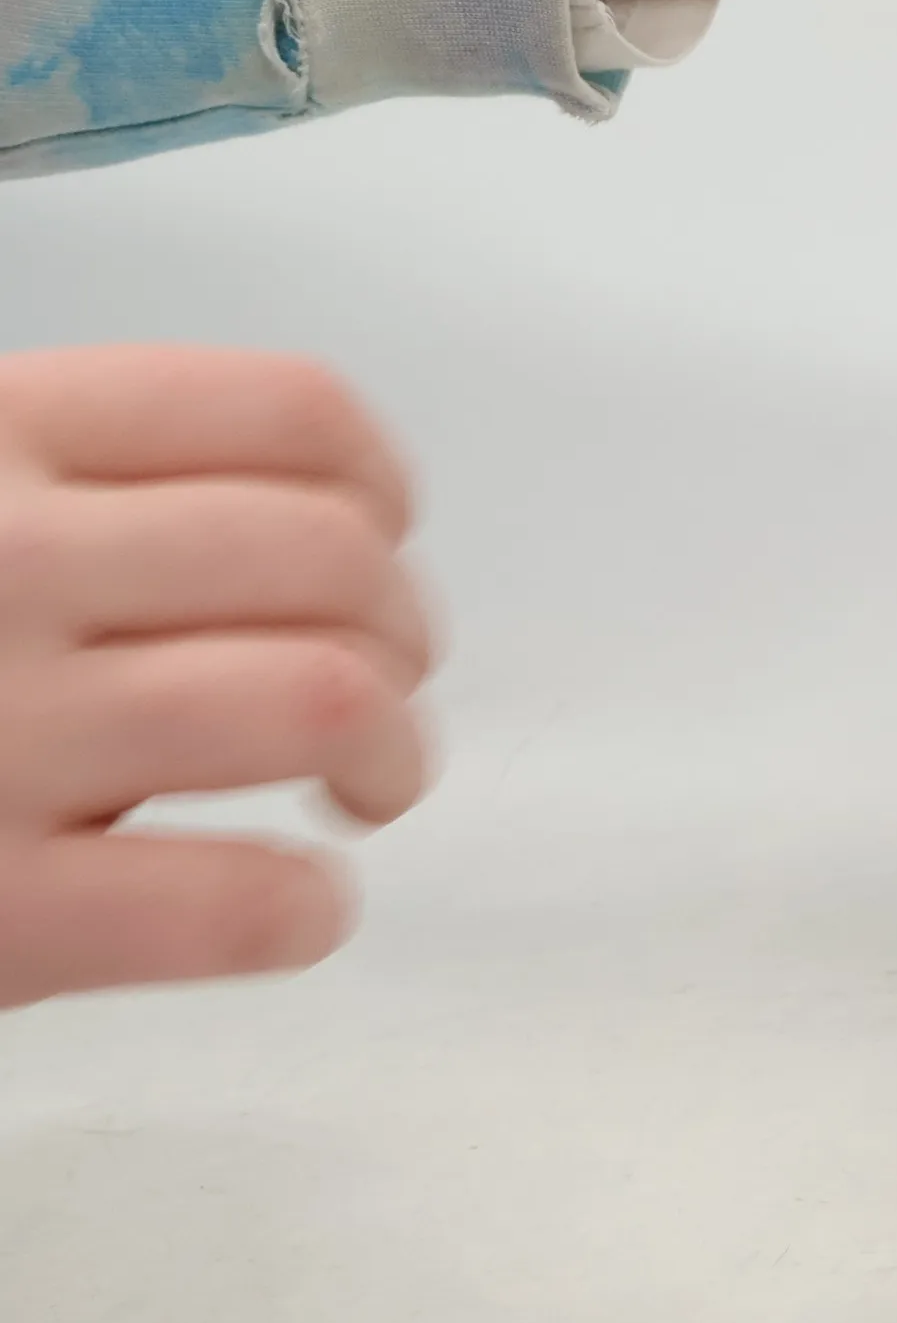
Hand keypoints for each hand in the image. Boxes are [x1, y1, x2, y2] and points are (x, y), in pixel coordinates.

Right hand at [0, 348, 432, 1008]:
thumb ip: (67, 486)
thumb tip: (313, 536)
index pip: (286, 414)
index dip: (381, 490)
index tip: (381, 549)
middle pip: (330, 562)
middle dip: (403, 633)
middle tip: (381, 690)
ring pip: (319, 702)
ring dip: (393, 755)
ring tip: (367, 791)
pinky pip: (231, 904)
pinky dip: (305, 909)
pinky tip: (289, 908)